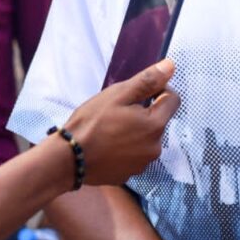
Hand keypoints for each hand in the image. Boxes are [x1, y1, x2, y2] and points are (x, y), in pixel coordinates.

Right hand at [63, 59, 180, 185]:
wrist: (67, 159)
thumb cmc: (90, 124)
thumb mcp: (118, 95)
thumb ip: (147, 81)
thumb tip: (170, 66)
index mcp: (154, 125)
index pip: (173, 100)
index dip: (159, 90)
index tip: (141, 92)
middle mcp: (154, 148)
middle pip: (159, 120)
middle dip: (144, 112)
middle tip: (118, 111)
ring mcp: (142, 163)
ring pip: (146, 138)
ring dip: (135, 131)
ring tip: (110, 129)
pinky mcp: (129, 173)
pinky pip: (135, 154)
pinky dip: (126, 147)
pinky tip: (108, 145)